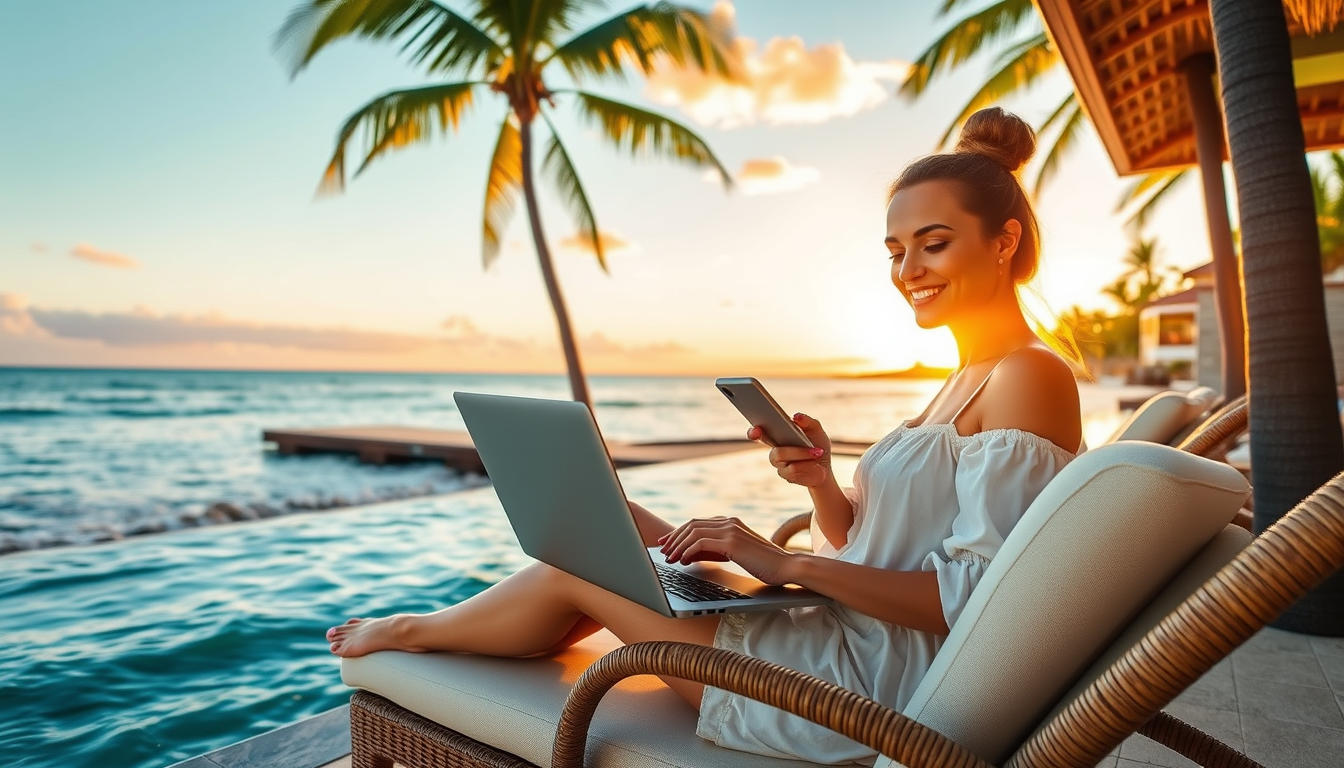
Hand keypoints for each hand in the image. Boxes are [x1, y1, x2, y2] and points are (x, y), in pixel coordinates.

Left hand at [657, 517, 795, 585]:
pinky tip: (682, 560)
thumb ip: (717, 549)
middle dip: (673, 538)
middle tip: (662, 550)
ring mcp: (731, 530)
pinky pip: (701, 543)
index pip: (697, 523)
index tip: (666, 543)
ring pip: (693, 532)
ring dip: (677, 546)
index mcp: (730, 522)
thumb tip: (692, 554)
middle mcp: (729, 522)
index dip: (678, 533)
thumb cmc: (764, 564)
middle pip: (691, 525)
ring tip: (669, 558)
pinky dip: (688, 551)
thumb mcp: (737, 553)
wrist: (787, 567)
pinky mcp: (732, 542)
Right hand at [748, 412, 832, 487]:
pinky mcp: (787, 476)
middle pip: (774, 450)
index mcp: (778, 436)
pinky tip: (815, 461)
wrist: (825, 467)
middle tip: (795, 440)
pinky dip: (807, 464)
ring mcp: (780, 465)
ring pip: (783, 458)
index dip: (754, 432)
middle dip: (788, 446)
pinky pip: (793, 469)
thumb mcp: (815, 429)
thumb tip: (795, 416)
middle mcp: (776, 451)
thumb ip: (806, 421)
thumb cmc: (817, 445)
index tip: (756, 430)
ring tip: (817, 451)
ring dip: (801, 453)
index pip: (760, 433)